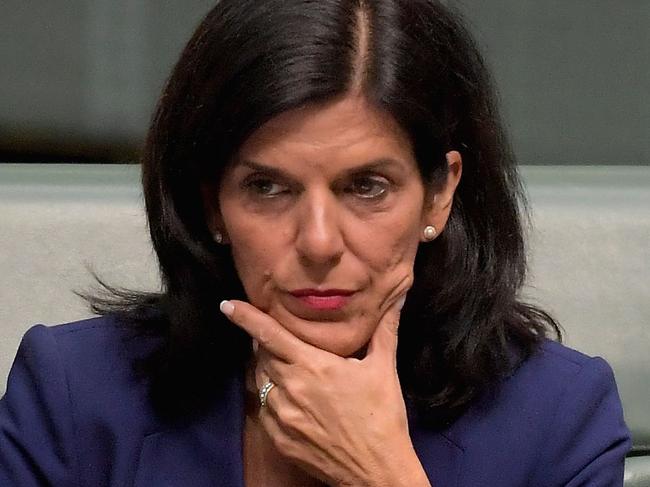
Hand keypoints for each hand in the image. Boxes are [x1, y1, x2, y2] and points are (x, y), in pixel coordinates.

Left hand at [220, 295, 430, 486]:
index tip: (227, 305)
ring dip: (268, 370)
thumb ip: (384, 329)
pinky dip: (271, 397)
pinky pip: (264, 408)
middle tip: (280, 338)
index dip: (246, 317)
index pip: (269, 335)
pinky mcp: (278, 438)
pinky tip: (290, 397)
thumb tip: (398, 297)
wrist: (377, 470)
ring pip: (261, 381)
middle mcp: (290, 388)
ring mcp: (281, 415)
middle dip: (265, 343)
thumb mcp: (384, 368)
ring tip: (288, 368)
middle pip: (262, 355)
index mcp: (312, 365)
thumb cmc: (382, 416)